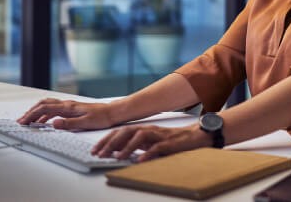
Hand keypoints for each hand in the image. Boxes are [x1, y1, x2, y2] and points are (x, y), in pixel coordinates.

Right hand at [17, 98, 114, 129]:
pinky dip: (45, 114)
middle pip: (43, 105)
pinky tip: (43, 121)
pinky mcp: (72, 109)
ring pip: (48, 106)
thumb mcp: (85, 123)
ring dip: (36, 112)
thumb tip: (53, 123)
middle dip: (30, 112)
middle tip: (21, 121)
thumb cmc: (101, 118)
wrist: (112, 112)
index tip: (23, 122)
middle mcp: (67, 104)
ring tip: (28, 121)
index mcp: (68, 107)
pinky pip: (54, 109)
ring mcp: (69, 106)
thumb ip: (69, 123)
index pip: (44, 109)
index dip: (31, 115)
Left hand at [92, 124, 211, 161]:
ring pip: (140, 137)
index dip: (107, 140)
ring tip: (118, 157)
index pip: (121, 132)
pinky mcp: (169, 143)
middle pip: (126, 131)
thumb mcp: (150, 143)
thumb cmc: (171, 141)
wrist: (194, 137)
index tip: (95, 150)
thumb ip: (136, 145)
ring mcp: (159, 135)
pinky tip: (140, 160)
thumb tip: (118, 152)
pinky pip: (157, 147)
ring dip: (127, 147)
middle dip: (111, 142)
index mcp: (142, 130)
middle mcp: (148, 130)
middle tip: (100, 154)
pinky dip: (148, 153)